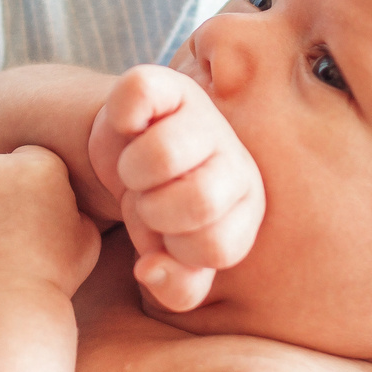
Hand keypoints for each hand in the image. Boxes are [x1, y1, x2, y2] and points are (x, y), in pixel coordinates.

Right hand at [86, 65, 263, 310]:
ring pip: (163, 154)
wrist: (127, 153)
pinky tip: (129, 126)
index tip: (164, 235)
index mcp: (248, 205)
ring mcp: (204, 115)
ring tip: (136, 171)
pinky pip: (140, 93)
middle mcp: (237, 158)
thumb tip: (150, 269)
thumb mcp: (170, 258)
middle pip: (200, 200)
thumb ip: (177, 287)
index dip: (174, 249)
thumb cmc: (158, 210)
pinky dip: (123, 114)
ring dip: (131, 172)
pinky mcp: (167, 84)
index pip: (216, 246)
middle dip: (153, 211)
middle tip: (147, 200)